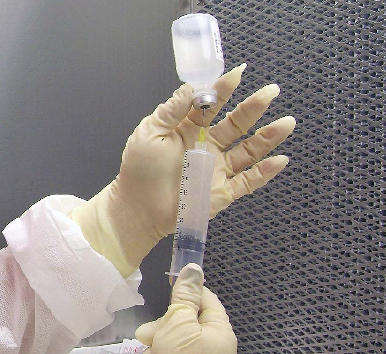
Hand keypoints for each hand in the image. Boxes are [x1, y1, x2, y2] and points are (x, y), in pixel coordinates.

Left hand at [71, 64, 295, 275]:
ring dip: (268, 137)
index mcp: (188, 130)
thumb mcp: (149, 133)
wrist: (137, 209)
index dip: (224, 89)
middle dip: (254, 107)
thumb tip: (192, 86)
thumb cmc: (139, 171)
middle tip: (271, 91)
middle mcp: (207, 146)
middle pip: (236, 124)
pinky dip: (265, 172)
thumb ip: (171, 110)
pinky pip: (248, 181)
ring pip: (248, 150)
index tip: (238, 74)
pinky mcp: (222, 192)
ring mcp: (217, 169)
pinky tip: (280, 159)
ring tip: (287, 122)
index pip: (211, 105)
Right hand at [135, 264, 236, 353]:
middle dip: (164, 327)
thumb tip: (194, 269)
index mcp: (221, 332)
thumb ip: (184, 297)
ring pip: (177, 343)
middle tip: (147, 334)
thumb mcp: (178, 325)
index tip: (166, 294)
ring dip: (159, 346)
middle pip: (188, 324)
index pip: (206, 300)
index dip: (186, 294)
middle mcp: (218, 349)